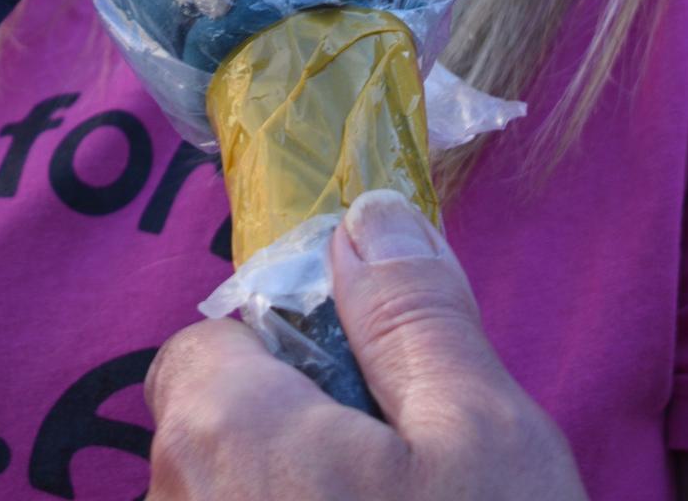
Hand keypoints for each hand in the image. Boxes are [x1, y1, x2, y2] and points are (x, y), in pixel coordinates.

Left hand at [145, 189, 586, 499]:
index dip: (289, 357)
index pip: (207, 349)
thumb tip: (367, 215)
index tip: (370, 396)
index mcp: (219, 434)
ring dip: (290, 496)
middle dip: (292, 436)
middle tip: (403, 475)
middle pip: (214, 433)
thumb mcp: (481, 438)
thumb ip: (415, 316)